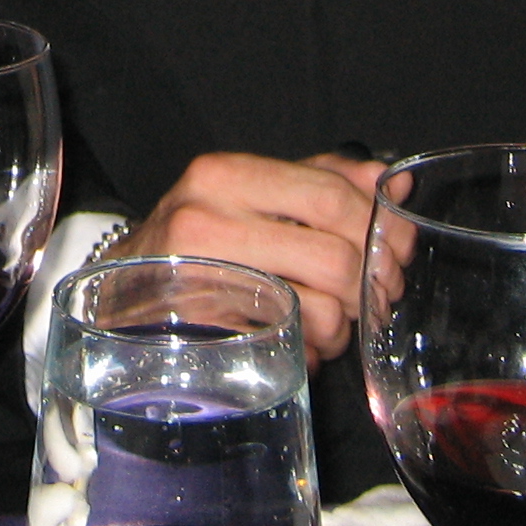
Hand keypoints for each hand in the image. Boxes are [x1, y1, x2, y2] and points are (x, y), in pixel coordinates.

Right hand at [112, 150, 388, 365]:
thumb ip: (324, 177)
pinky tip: (302, 341)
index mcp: (224, 174)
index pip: (330, 194)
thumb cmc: (201, 235)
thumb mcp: (253, 189)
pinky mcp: (206, 338)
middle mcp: (205, 220)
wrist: (126, 288)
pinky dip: (314, 351)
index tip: (399, 249)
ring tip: (330, 323)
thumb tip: (394, 181)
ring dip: (343, 327)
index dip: (380, 226)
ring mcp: (202, 283)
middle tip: (375, 294)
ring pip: (320, 310)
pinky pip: (292, 349)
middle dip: (370, 284)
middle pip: (334, 257)